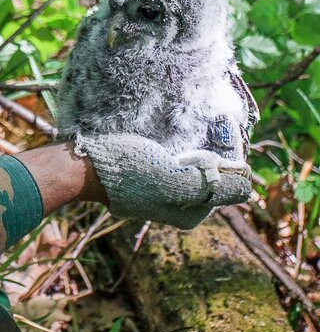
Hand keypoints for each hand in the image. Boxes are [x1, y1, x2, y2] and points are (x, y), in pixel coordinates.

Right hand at [72, 131, 251, 229]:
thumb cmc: (128, 171)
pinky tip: (178, 132)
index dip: (230, 154)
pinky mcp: (154, 175)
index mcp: (193, 211)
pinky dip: (185, 146)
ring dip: (203, 144)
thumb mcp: (173, 181)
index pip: (229, 180)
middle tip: (215, 120)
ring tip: (199, 122)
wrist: (85, 166)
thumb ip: (210, 184)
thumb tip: (247, 182)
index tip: (223, 125)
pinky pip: (181, 160)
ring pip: (199, 165)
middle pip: (216, 173)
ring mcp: (167, 190)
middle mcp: (183, 204)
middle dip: (218, 148)